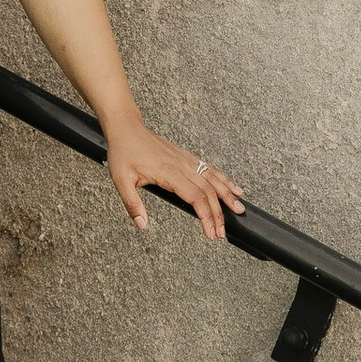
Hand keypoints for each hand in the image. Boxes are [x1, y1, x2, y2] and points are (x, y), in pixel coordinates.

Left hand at [104, 117, 244, 243]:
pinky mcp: (187, 157)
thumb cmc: (124, 153)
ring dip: (227, 195)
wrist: (128, 129)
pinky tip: (234, 187)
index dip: (206, 216)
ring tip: (239, 209)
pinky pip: (210, 169)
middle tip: (222, 233)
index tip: (210, 233)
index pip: (195, 197)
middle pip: (208, 192)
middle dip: (218, 214)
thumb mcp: (121, 181)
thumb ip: (132, 204)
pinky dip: (224, 179)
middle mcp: (182, 166)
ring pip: (213, 179)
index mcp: (169, 173)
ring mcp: (187, 160)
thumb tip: (142, 225)